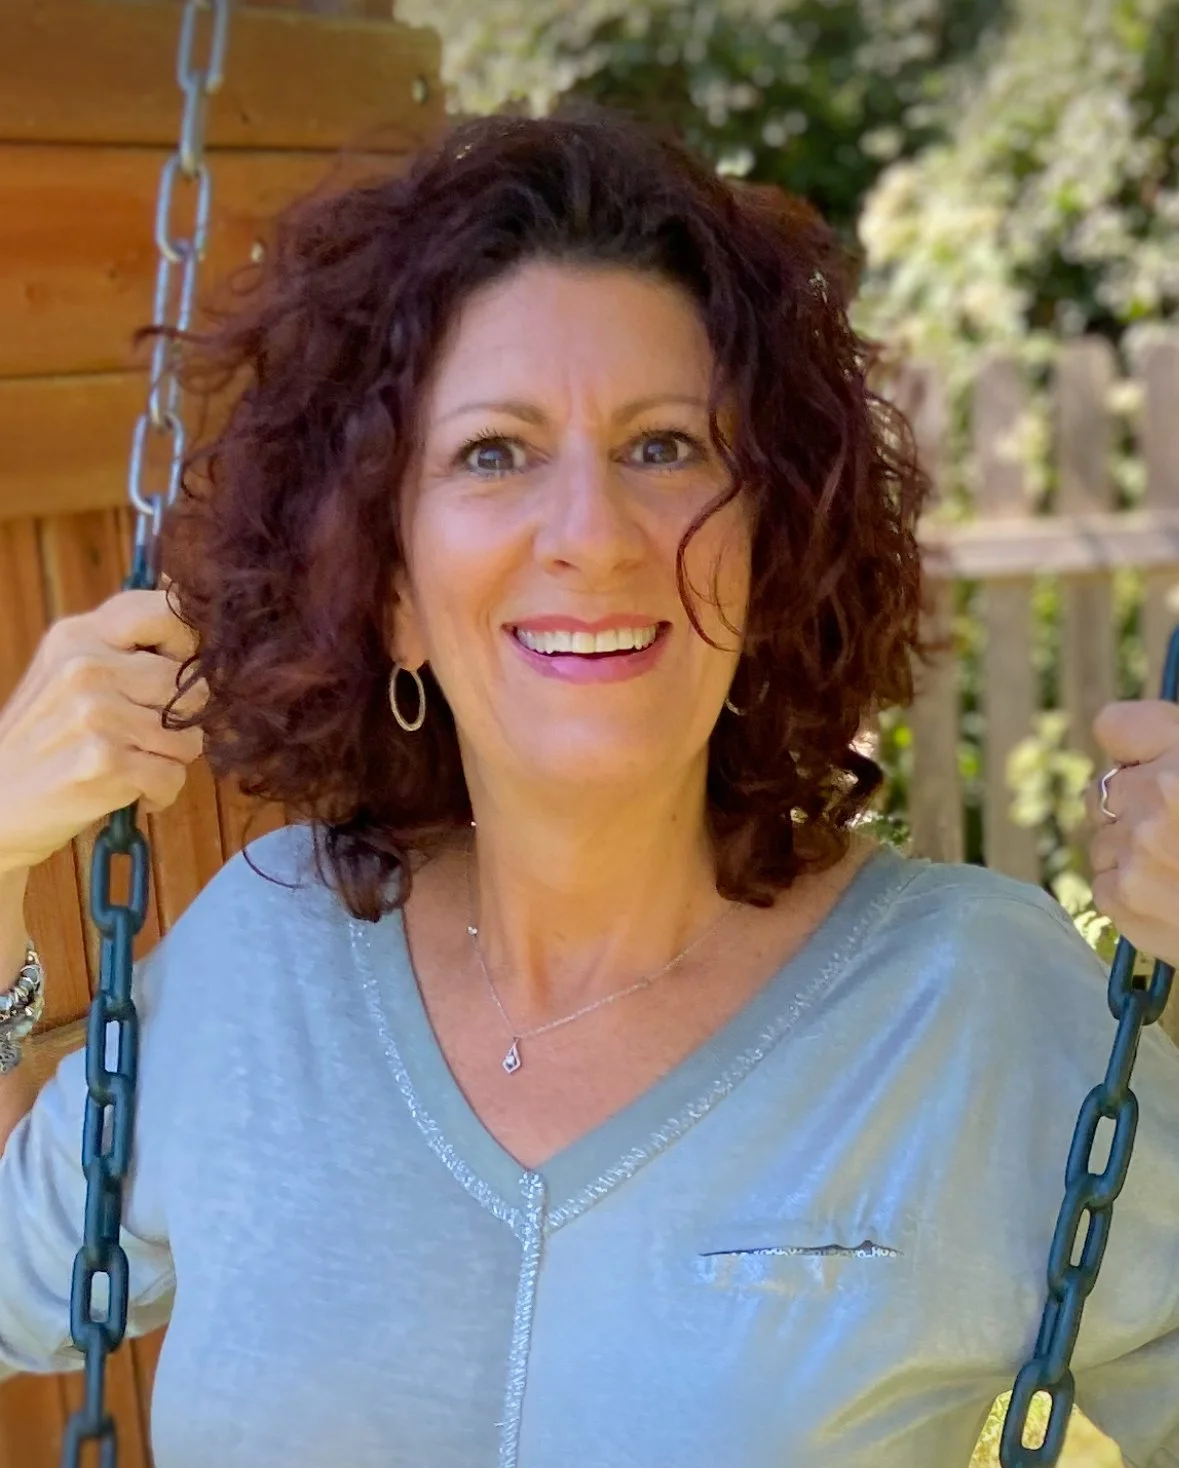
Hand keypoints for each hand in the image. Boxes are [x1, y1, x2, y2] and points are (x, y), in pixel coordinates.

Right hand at [0, 582, 207, 873]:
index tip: (178, 675)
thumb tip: (195, 619)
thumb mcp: (70, 674)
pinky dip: (159, 793)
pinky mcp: (103, 761)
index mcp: (79, 635)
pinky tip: (128, 790)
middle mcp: (85, 667)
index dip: (191, 646)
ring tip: (133, 764)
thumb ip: (126, 648)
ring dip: (170, 761)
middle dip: (184, 722)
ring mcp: (94, 714)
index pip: (166, 612)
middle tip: (148, 739)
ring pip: (190, 737)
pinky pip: (172, 776)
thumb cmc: (49, 739)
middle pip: (193, 687)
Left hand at [1088, 700, 1178, 967]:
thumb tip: (1154, 763)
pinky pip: (1106, 885)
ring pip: (1105, 841)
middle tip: (1177, 833)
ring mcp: (1134, 848)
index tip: (1147, 767)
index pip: (1114, 726)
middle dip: (1134, 807)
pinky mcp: (1122, 897)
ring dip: (1133, 854)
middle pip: (1106, 788)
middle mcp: (1156, 794)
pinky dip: (1133, 894)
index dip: (1132, 751)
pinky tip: (1176, 901)